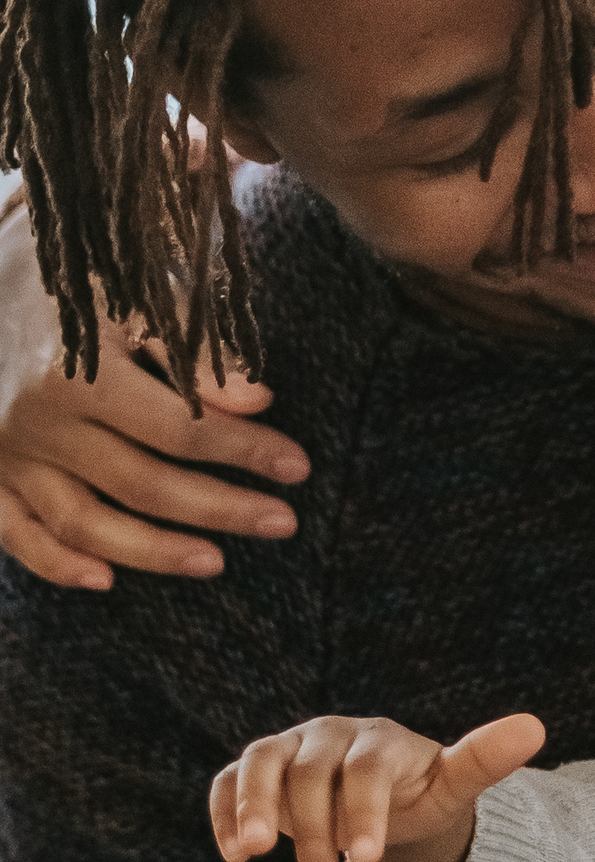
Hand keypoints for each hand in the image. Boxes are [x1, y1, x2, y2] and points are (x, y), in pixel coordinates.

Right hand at [0, 200, 309, 589]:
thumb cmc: (72, 281)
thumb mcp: (133, 295)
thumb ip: (195, 349)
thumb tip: (260, 402)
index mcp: (76, 371)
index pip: (179, 429)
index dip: (244, 451)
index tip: (298, 467)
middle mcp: (35, 420)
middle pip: (142, 484)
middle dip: (220, 509)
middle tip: (285, 523)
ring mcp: (5, 454)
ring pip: (84, 523)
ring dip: (153, 551)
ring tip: (217, 562)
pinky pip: (16, 536)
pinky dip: (56, 564)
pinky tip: (106, 580)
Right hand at [209, 709, 547, 861]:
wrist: (384, 792)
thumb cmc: (419, 791)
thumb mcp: (453, 783)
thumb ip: (483, 759)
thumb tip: (536, 726)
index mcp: (379, 739)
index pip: (365, 771)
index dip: (363, 812)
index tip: (365, 859)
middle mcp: (328, 735)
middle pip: (310, 776)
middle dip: (311, 832)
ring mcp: (288, 749)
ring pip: (260, 765)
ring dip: (252, 808)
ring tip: (251, 854)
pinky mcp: (256, 771)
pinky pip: (227, 780)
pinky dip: (224, 810)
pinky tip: (234, 852)